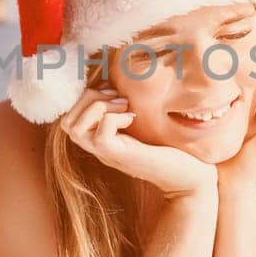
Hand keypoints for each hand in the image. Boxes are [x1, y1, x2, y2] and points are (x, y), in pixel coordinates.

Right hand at [61, 85, 216, 197]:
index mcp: (101, 138)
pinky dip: (113, 118)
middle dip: (87, 99)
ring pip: (75, 128)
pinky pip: (100, 135)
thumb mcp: (143, 122)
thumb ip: (127, 107)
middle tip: (117, 97)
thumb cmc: (170, 147)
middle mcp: (99, 148)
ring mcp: (107, 154)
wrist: (189, 176)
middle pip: (66, 122)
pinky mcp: (121, 157)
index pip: (68, 118)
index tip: (111, 91)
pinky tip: (132, 117)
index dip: (83, 98)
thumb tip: (118, 79)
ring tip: (123, 105)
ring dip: (97, 107)